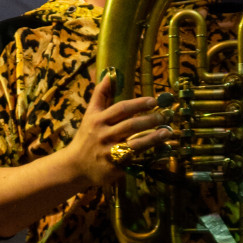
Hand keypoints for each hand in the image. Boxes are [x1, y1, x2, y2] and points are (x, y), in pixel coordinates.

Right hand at [65, 72, 173, 188]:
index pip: (121, 108)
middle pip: (130, 126)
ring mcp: (109, 153)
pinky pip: (135, 163)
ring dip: (153, 138)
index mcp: (98, 120)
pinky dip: (150, 158)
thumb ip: (101, 94)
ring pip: (134, 145)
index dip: (139, 104)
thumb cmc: (86, 136)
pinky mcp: (114, 168)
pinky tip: (162, 154)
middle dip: (150, 120)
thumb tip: (110, 74)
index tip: (154, 100)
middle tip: (165, 116)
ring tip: (167, 132)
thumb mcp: (90, 114)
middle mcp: (103, 136)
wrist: (75, 166)